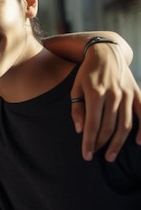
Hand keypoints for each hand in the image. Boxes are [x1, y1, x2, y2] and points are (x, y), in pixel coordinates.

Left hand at [71, 43, 140, 161]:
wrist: (106, 53)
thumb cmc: (87, 73)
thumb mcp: (75, 88)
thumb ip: (77, 109)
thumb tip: (81, 130)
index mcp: (95, 94)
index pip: (93, 125)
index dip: (89, 142)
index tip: (86, 155)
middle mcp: (113, 95)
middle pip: (109, 128)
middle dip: (102, 145)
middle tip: (97, 156)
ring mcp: (127, 94)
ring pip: (125, 125)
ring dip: (118, 143)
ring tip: (111, 155)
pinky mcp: (136, 93)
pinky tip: (138, 142)